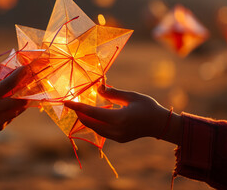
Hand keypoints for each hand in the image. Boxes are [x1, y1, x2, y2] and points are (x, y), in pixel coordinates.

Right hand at [0, 63, 28, 150]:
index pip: (9, 85)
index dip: (20, 75)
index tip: (26, 67)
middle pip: (20, 100)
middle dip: (27, 89)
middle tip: (29, 79)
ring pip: (19, 109)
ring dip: (23, 98)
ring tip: (23, 87)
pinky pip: (12, 116)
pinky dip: (15, 107)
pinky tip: (11, 99)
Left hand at [64, 86, 182, 144]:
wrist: (160, 124)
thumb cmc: (148, 106)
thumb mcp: (131, 96)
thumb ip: (113, 93)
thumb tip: (98, 87)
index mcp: (119, 118)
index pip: (91, 112)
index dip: (77, 106)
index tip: (66, 102)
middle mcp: (116, 130)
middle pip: (90, 123)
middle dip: (79, 113)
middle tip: (72, 102)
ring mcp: (117, 137)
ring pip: (94, 129)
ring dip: (86, 118)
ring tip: (81, 107)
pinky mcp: (118, 139)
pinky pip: (101, 131)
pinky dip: (95, 123)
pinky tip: (95, 114)